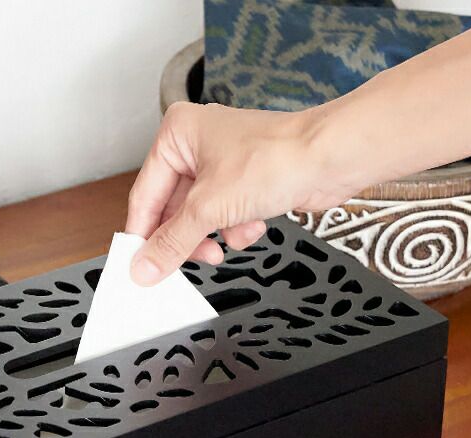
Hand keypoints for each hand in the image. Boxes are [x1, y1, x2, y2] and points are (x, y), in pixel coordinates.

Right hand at [125, 102, 361, 285]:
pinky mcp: (245, 182)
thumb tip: (143, 268)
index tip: (138, 265)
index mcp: (177, 135)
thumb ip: (172, 243)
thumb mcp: (209, 208)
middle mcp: (196, 146)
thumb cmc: (276, 158)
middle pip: (173, 210)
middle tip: (180, 265)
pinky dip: (236, 227)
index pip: (145, 195)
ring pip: (199, 217)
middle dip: (185, 238)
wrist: (331, 158)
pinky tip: (252, 224)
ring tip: (223, 246)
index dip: (143, 234)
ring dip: (214, 235)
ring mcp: (222, 164)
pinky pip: (224, 216)